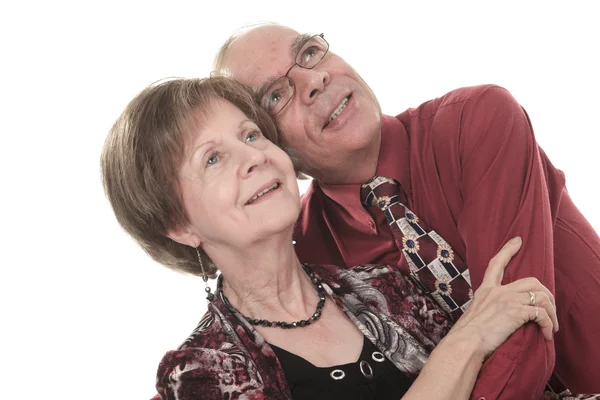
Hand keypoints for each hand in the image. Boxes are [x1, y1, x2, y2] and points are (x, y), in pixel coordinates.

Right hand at [450, 237, 557, 357]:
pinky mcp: (516, 312)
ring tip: (552, 327)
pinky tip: (546, 334)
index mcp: (485, 290)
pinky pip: (541, 314)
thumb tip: (495, 317)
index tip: (517, 240)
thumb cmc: (466, 335)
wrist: (465, 343)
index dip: (508, 250)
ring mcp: (507, 300)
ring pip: (542, 297)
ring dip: (552, 313)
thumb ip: (486, 310)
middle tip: (550, 310)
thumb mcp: (473, 314)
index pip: (496, 264)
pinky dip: (548, 324)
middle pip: (531, 281)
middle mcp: (497, 291)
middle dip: (547, 294)